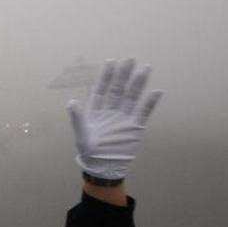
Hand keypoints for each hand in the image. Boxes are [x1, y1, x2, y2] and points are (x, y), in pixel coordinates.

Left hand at [67, 58, 163, 179]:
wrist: (103, 167)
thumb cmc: (88, 151)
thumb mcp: (81, 134)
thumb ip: (78, 118)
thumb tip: (71, 101)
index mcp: (96, 110)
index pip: (102, 89)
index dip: (106, 76)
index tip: (111, 61)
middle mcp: (111, 111)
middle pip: (118, 89)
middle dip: (123, 74)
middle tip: (130, 58)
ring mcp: (123, 118)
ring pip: (132, 97)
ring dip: (138, 83)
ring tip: (145, 68)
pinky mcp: (135, 127)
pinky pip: (144, 112)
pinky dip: (150, 102)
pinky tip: (157, 91)